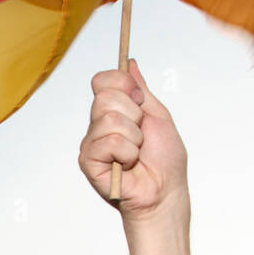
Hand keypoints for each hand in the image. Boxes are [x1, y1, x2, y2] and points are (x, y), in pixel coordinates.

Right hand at [80, 60, 187, 221]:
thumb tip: (130, 62)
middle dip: (133, 114)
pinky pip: (108, 142)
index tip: (140, 100)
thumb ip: (141, 89)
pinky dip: (127, 153)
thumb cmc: (165, 160)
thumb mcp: (157, 115)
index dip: (123, 84)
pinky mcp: (88, 162)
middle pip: (104, 96)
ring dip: (134, 137)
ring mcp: (91, 143)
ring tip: (137, 154)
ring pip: (108, 119)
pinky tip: (128, 165)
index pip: (102, 80)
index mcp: (113, 111)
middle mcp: (98, 125)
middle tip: (141, 136)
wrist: (165, 191)